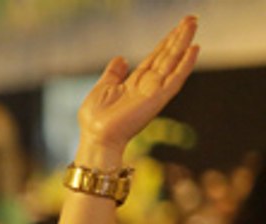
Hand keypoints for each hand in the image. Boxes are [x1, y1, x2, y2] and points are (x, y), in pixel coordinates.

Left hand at [77, 15, 198, 164]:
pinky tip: (194, 49)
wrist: (96, 138)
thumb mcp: (102, 88)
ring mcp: (154, 92)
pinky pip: (175, 79)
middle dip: (178, 37)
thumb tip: (122, 58)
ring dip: (183, 43)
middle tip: (191, 18)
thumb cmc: (95, 120)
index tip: (177, 27)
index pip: (155, 58)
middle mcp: (148, 86)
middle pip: (167, 56)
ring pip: (173, 62)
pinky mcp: (157, 99)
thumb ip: (114, 73)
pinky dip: (185, 65)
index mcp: (135, 83)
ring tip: (193, 24)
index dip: (165, 42)